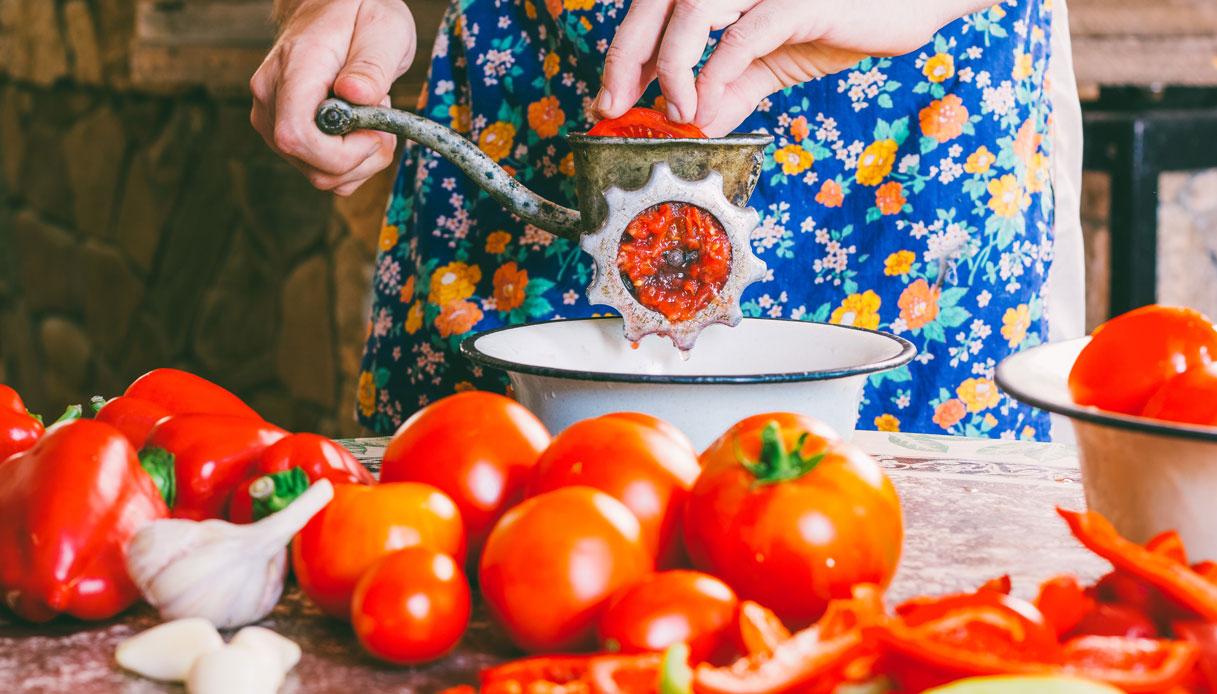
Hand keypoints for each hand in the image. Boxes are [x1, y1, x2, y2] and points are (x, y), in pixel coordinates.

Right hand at [250, 0, 415, 195]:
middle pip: (314, 167)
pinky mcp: (286, 135)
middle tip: (381, 118)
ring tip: (371, 116)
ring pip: (320, 175)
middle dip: (363, 159)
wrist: (333, 6)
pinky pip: (322, 171)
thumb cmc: (359, 13)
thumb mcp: (382, 28)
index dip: (341, 153)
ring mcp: (274, 120)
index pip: (297, 136)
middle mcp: (271, 99)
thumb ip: (371, 64)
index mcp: (294, 70)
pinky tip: (360, 129)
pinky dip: (352, 163)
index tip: (374, 130)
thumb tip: (355, 94)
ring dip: (361, 161)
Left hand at [594, 0, 989, 135]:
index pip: (654, 12)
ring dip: (671, 67)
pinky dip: (715, 74)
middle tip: (612, 107)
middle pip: (655, 4)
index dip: (624, 55)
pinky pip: (741, 35)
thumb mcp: (776, 61)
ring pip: (689, 11)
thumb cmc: (847, 18)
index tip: (610, 101)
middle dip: (625, 58)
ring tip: (673, 112)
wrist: (916, 0)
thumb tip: (696, 127)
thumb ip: (734, 91)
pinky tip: (705, 106)